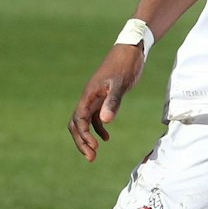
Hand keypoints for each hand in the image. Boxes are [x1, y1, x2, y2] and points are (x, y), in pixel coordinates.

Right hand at [68, 43, 145, 160]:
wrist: (130, 50)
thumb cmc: (125, 65)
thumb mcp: (120, 85)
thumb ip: (113, 102)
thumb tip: (105, 121)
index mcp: (88, 96)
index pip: (79, 121)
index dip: (84, 136)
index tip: (94, 148)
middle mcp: (88, 98)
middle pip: (77, 124)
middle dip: (81, 142)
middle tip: (91, 158)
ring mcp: (95, 98)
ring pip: (84, 122)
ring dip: (87, 138)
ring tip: (95, 153)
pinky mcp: (103, 98)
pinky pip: (94, 117)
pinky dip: (98, 128)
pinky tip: (106, 138)